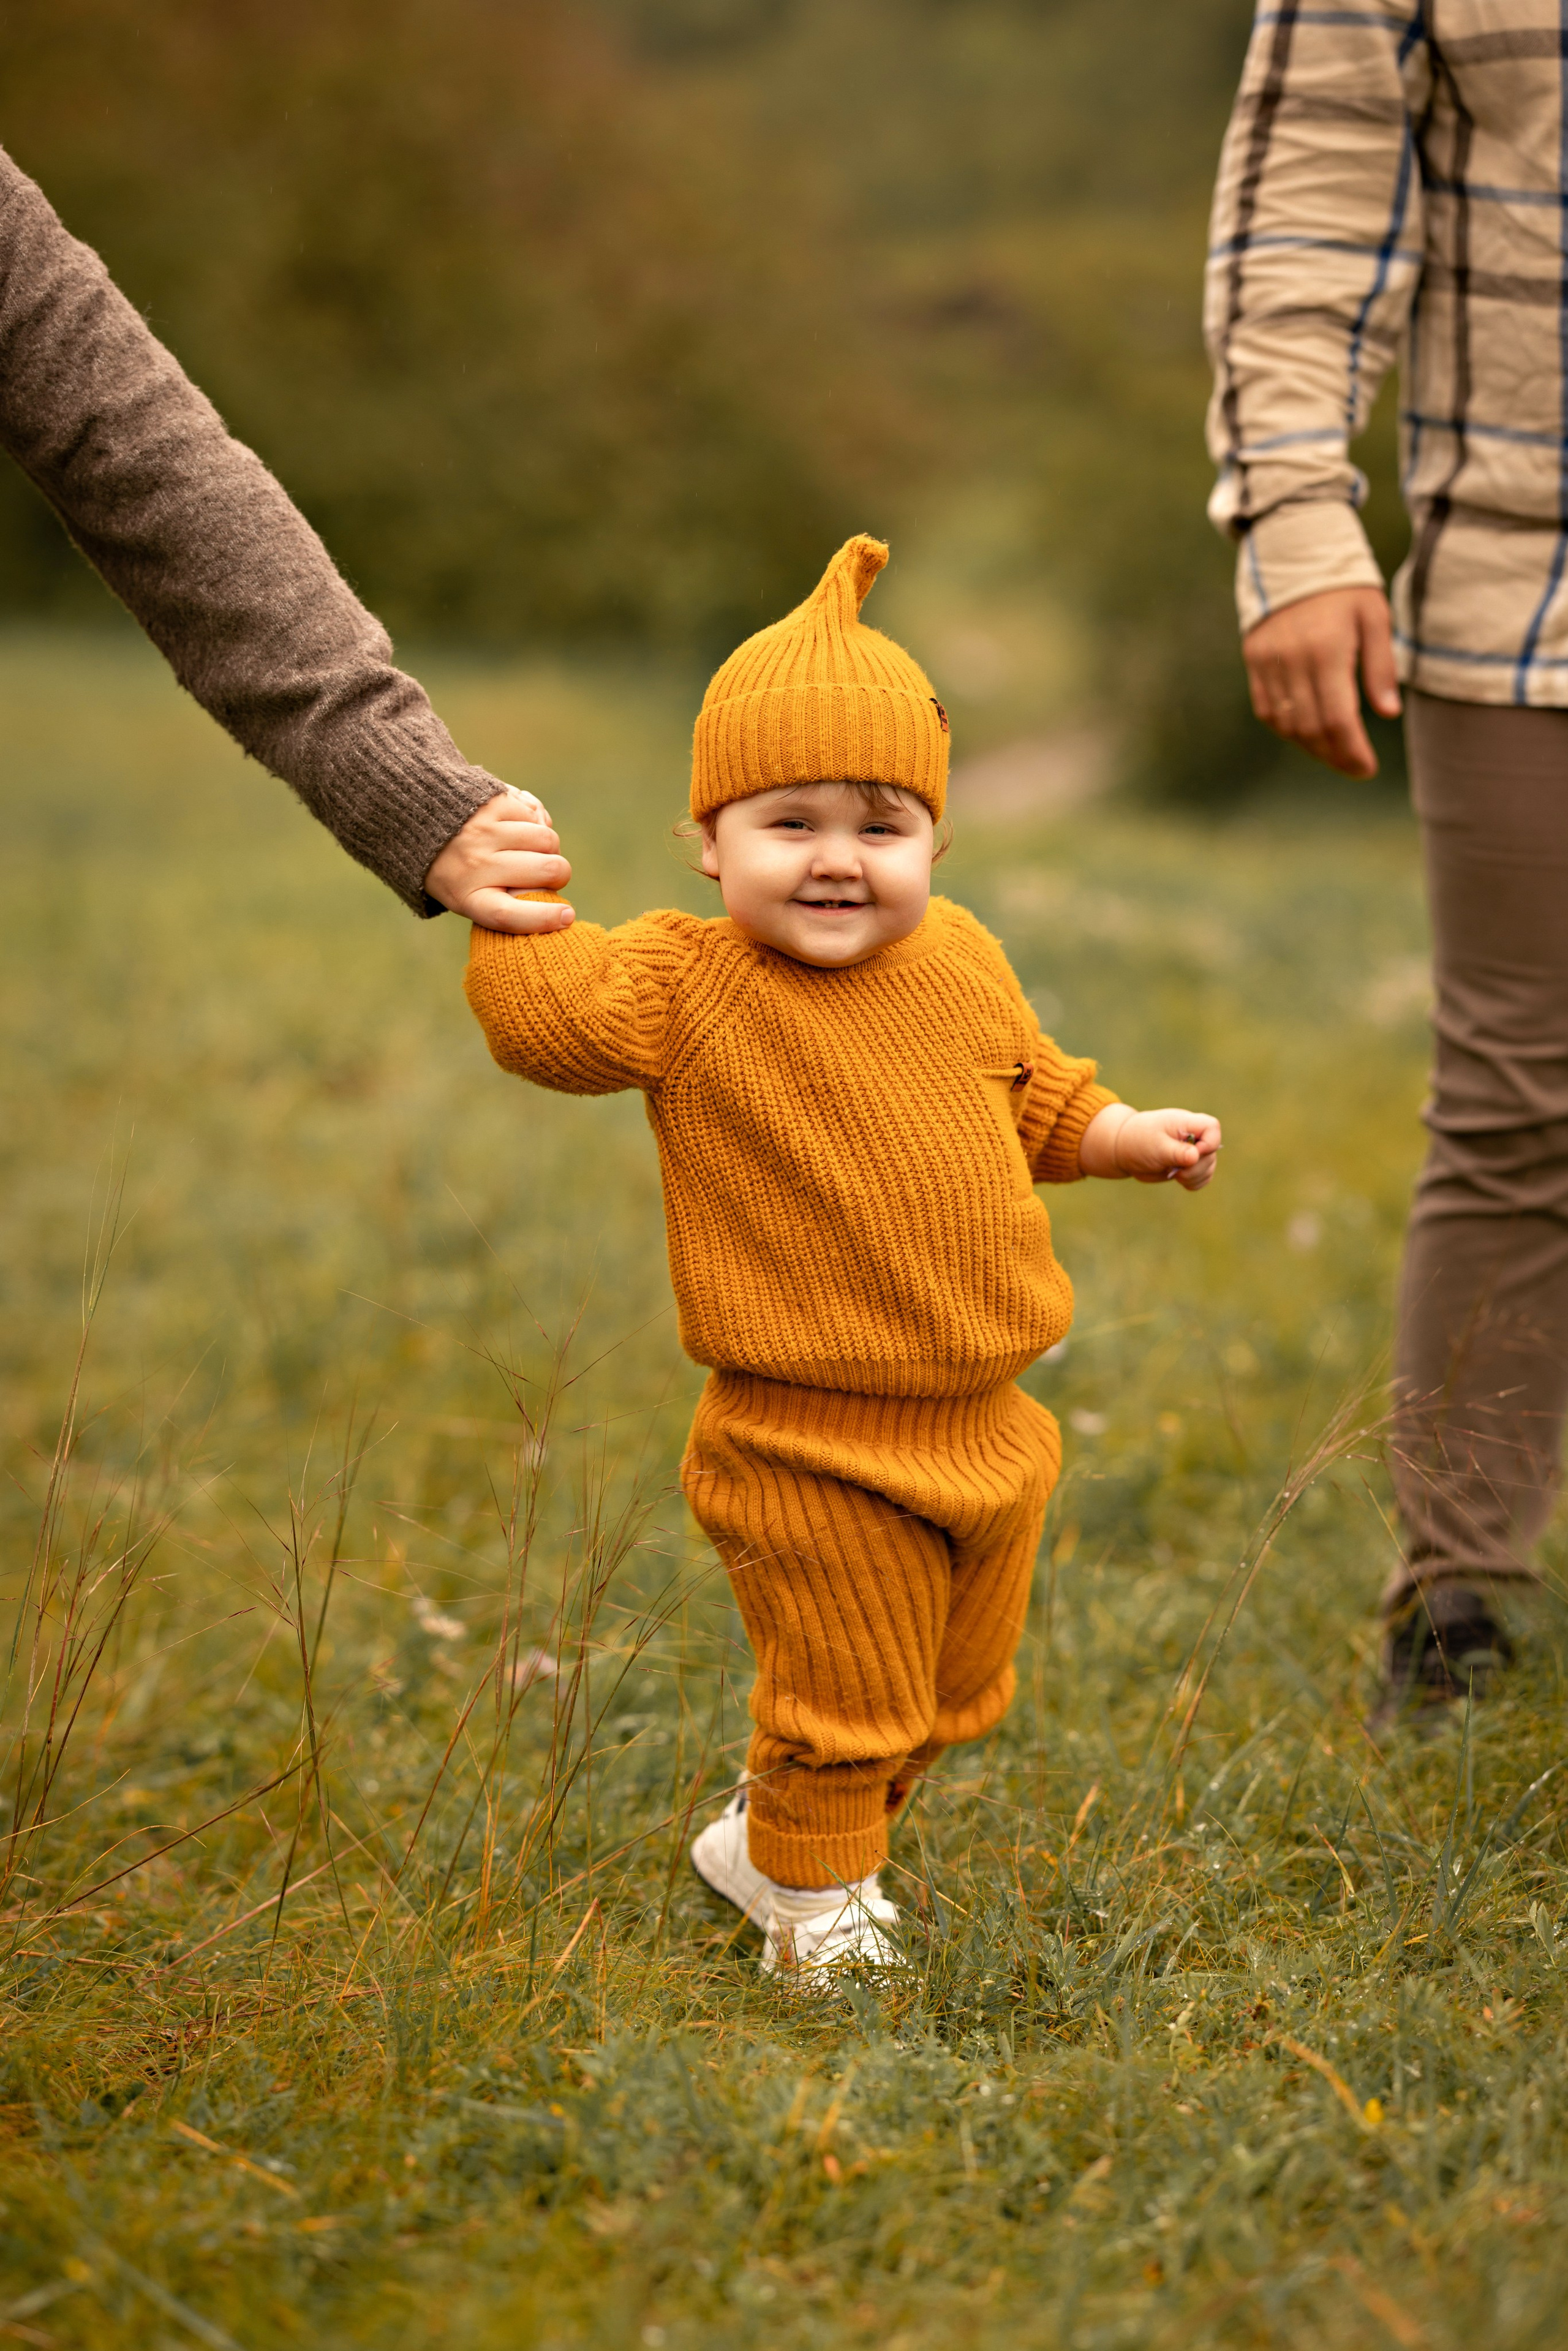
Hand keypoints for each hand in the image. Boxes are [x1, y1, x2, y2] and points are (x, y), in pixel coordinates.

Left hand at [424, 786, 574, 932]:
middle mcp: (474, 864)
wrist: (416, 816)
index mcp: (466, 897)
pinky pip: (536, 815)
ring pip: (546, 840)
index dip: (544, 918)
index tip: (567, 916)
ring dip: (549, 846)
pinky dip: (535, 821)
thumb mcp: (466, 897)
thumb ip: (506, 905)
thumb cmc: (453, 869)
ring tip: (534, 848)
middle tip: (554, 874)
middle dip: (560, 873)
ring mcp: (484, 830)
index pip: (509, 915)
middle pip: (543, 871)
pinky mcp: (493, 803)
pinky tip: (518, 824)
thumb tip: (558, 907)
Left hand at [1079, 1104, 1221, 1189]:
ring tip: (1175, 1174)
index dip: (1210, 1143)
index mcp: (1185, 1123)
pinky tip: (1180, 1180)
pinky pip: (1203, 1177)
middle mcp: (1192, 1136)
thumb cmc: (1138, 1141)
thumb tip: (1195, 1157)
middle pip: (1212, 1152)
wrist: (1124, 1149)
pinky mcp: (1188, 1165)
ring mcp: (1192, 1151)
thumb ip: (1176, 1152)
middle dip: (1197, 1167)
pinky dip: (1194, 1182)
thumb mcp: (1155, 1146)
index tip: (1193, 1154)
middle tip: (1176, 1170)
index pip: (1212, 1127)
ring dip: (1195, 1176)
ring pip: (1209, 1167)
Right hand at [1243, 585, 1399, 778]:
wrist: (1295, 550)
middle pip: (1311, 728)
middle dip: (1335, 755)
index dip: (1352, 751)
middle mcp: (1292, 659)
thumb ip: (1381, 667)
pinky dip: (1287, 728)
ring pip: (1287, 724)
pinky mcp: (1254, 659)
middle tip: (1355, 767)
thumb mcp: (1374, 617)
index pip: (1337, 718)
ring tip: (1334, 753)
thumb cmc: (1345, 585)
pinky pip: (1267, 709)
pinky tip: (1308, 733)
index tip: (1367, 768)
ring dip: (1311, 747)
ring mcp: (1268, 661)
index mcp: (1327, 649)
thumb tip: (1388, 714)